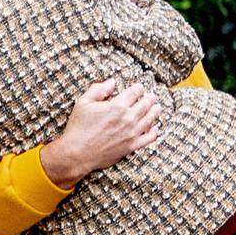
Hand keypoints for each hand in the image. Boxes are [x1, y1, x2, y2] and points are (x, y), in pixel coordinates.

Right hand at [40, 78, 160, 187]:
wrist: (78, 152)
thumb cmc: (78, 127)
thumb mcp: (83, 102)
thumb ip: (98, 90)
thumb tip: (112, 82)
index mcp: (117, 106)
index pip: (134, 93)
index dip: (139, 88)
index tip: (140, 87)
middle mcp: (128, 118)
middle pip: (145, 105)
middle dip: (149, 98)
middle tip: (152, 96)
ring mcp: (132, 133)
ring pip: (149, 119)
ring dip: (155, 112)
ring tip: (157, 108)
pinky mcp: (132, 146)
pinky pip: (149, 138)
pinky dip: (154, 132)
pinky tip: (155, 128)